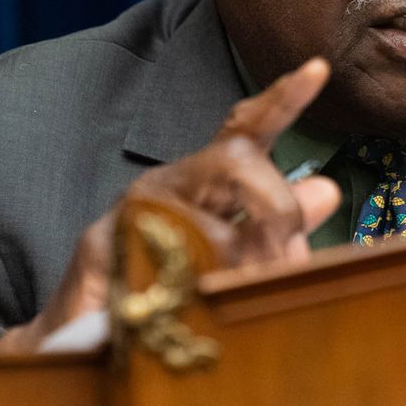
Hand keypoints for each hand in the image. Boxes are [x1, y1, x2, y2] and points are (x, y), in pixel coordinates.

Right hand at [0, 56, 342, 353]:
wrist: (78, 337)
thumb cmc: (162, 290)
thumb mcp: (232, 254)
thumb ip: (277, 223)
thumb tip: (326, 189)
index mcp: (203, 181)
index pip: (246, 130)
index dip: (282, 100)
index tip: (317, 68)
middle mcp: (167, 183)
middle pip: (238, 161)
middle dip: (276, 208)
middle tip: (284, 260)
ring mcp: (130, 210)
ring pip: (208, 220)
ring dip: (240, 266)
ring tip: (240, 298)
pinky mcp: (101, 247)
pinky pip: (166, 262)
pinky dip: (194, 291)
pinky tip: (193, 307)